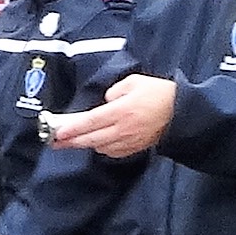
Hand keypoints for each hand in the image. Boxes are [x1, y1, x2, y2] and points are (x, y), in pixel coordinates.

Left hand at [43, 74, 177, 158]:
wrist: (182, 112)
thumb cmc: (159, 93)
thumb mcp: (134, 82)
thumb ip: (114, 91)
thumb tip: (105, 102)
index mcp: (121, 111)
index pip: (90, 121)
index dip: (72, 128)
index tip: (57, 132)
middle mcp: (122, 129)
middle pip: (90, 139)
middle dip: (70, 141)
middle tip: (53, 141)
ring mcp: (128, 141)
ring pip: (99, 147)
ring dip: (84, 144)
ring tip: (70, 142)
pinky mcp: (135, 148)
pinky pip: (112, 152)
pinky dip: (101, 148)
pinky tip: (96, 143)